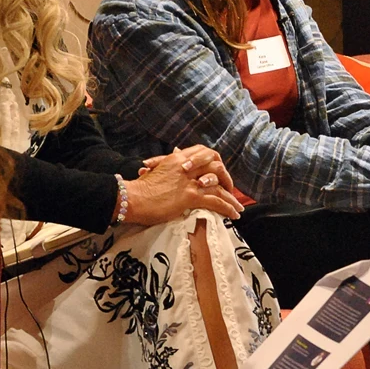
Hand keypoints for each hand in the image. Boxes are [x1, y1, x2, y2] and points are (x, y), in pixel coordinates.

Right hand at [127, 146, 244, 222]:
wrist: (131, 198)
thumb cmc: (138, 188)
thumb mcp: (155, 170)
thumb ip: (165, 166)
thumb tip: (163, 163)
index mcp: (178, 158)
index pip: (204, 153)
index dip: (214, 163)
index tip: (218, 175)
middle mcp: (187, 167)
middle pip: (216, 166)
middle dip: (227, 179)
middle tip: (230, 191)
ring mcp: (190, 181)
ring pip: (219, 185)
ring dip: (231, 198)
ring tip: (238, 208)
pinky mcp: (190, 196)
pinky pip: (216, 201)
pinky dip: (227, 208)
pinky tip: (233, 215)